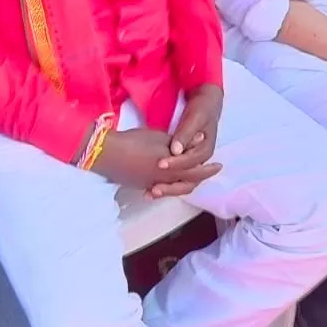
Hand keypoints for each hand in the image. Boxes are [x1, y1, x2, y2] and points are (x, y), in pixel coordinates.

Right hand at [93, 127, 218, 195]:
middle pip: (187, 183)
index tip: (218, 166)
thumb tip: (197, 141)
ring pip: (174, 187)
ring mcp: (151, 185)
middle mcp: (164, 181)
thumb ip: (179, 143)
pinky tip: (169, 181)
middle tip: (211, 172)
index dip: (208, 169)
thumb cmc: (135, 142)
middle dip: (200, 177)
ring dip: (185, 182)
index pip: (195, 171)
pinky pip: (160, 187)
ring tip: (191, 175)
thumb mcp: (160, 138)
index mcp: (170, 169)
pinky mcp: (141, 185)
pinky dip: (169, 185)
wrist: (108, 154)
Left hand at [153, 84, 222, 196]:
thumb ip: (185, 134)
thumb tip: (176, 150)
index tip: (160, 165)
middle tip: (153, 190)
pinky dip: (165, 183)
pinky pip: (177, 178)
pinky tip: (150, 188)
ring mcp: (192, 162)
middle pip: (187, 181)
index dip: (175, 165)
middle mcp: (200, 161)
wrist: (206, 104)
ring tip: (150, 193)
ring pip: (182, 183)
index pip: (190, 163)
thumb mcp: (195, 118)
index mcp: (205, 150)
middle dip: (170, 187)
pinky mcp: (184, 161)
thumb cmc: (201, 110)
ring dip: (167, 189)